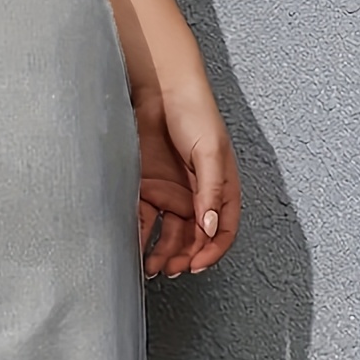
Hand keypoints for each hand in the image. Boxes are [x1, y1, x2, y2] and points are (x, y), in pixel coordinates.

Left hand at [132, 77, 240, 276]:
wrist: (159, 90)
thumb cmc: (194, 113)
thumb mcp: (210, 152)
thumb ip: (211, 191)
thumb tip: (209, 229)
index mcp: (221, 189)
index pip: (223, 230)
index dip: (213, 251)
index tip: (197, 265)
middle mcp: (197, 195)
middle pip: (195, 238)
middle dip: (185, 257)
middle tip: (171, 269)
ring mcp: (172, 193)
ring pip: (170, 234)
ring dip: (164, 253)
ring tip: (153, 266)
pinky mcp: (148, 188)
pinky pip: (145, 219)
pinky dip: (142, 235)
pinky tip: (136, 247)